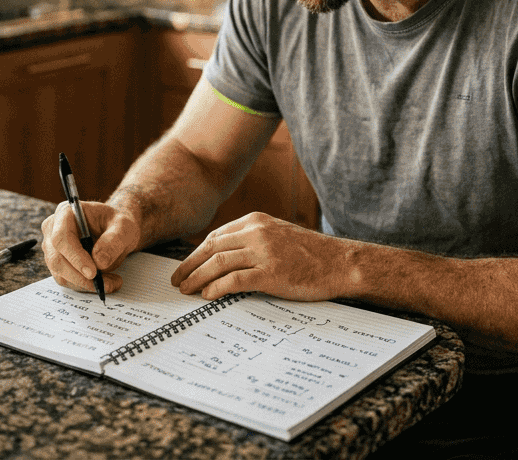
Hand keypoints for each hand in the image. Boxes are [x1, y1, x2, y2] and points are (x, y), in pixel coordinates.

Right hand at [40, 199, 142, 294]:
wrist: (115, 230)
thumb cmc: (117, 224)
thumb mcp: (124, 226)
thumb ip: (114, 240)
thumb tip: (99, 261)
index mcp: (65, 213)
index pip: (61, 238)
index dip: (75, 257)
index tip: (93, 272)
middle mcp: (52, 230)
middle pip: (56, 259)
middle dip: (81, 276)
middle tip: (106, 284)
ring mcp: (52, 248)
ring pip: (61, 274)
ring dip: (86, 284)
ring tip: (112, 282)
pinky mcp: (57, 264)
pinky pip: (66, 280)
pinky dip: (85, 286)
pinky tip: (104, 282)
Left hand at [171, 212, 345, 301]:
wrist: (340, 263)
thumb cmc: (311, 254)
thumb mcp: (278, 235)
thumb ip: (253, 240)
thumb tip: (224, 257)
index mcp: (256, 221)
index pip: (216, 236)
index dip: (196, 252)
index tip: (186, 265)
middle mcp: (256, 232)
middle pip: (211, 248)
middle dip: (189, 265)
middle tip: (177, 279)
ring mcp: (263, 251)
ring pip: (218, 263)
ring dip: (197, 277)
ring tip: (186, 290)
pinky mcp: (270, 272)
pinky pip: (233, 280)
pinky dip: (216, 288)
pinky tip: (208, 295)